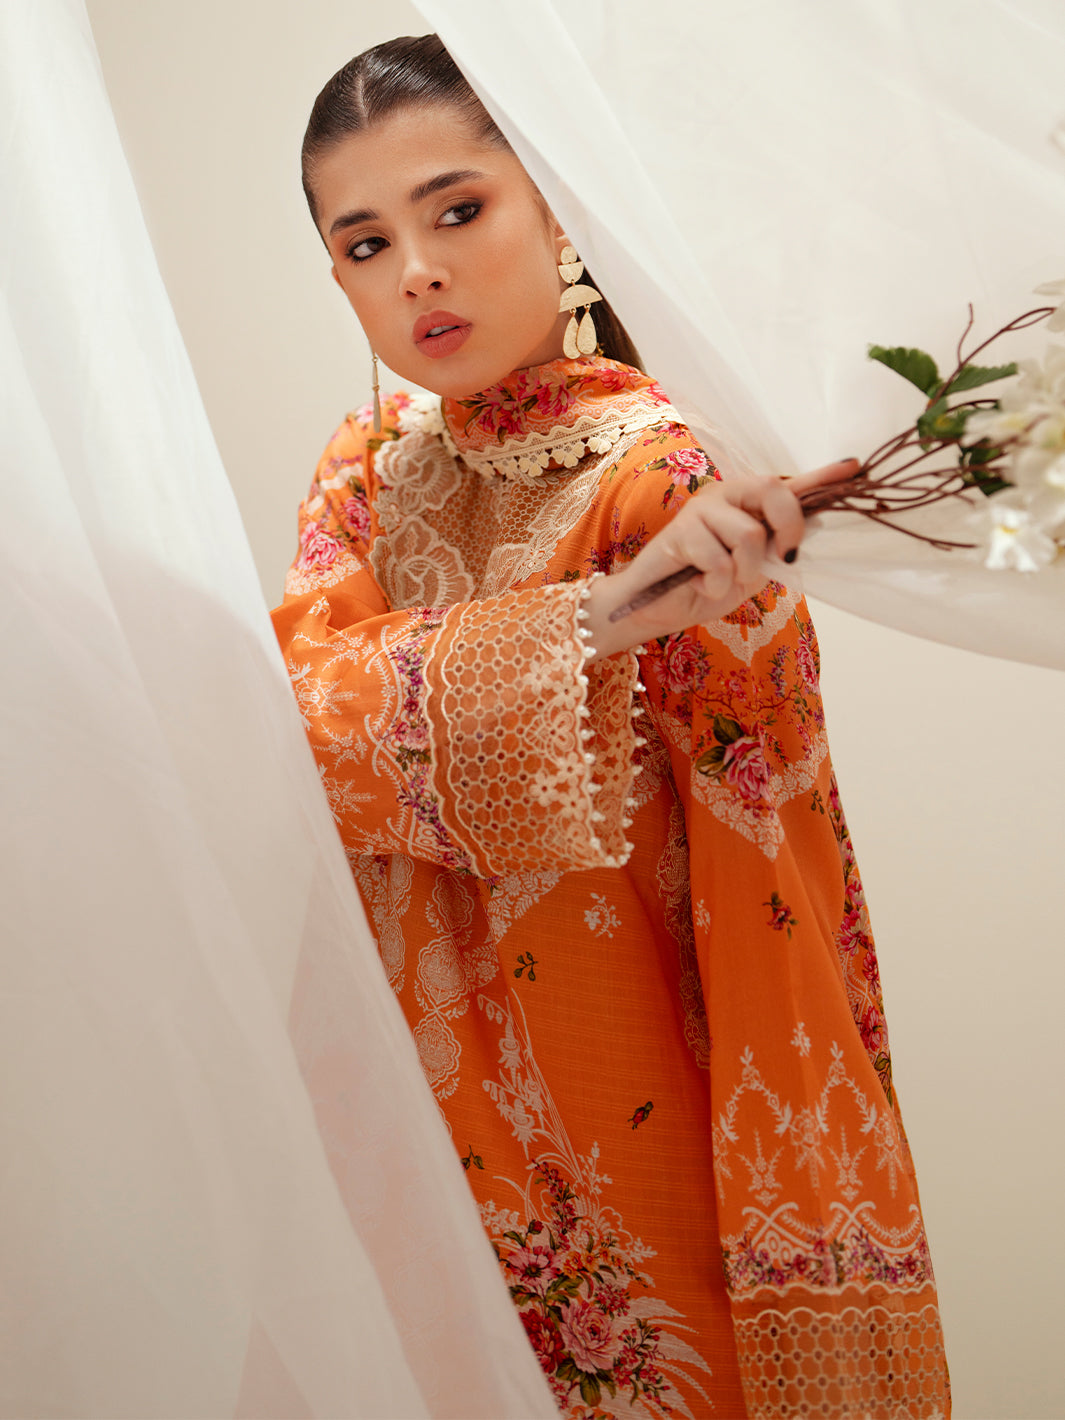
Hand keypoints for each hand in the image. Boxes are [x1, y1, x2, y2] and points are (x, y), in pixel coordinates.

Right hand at [582, 459, 858, 659]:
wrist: (655, 608)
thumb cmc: (705, 585)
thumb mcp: (753, 569)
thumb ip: (777, 548)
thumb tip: (810, 529)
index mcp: (746, 503)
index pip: (788, 485)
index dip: (822, 477)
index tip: (855, 468)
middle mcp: (725, 495)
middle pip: (774, 490)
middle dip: (789, 527)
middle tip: (784, 558)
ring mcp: (702, 510)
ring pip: (750, 536)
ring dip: (744, 572)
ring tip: (723, 581)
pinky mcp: (681, 532)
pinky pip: (720, 562)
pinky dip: (716, 585)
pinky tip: (700, 584)